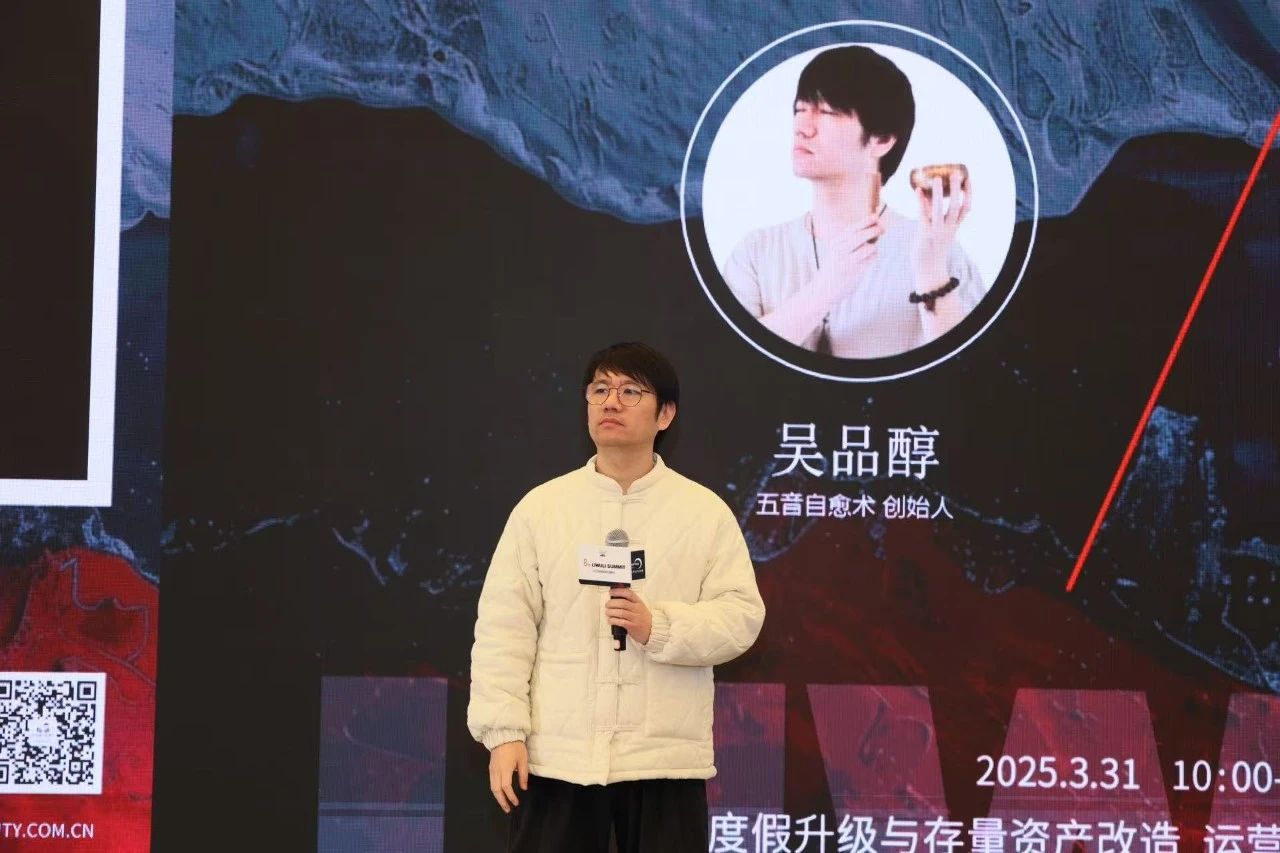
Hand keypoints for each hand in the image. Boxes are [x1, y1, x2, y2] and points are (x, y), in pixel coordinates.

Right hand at [488, 740, 527, 813]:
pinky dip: (495, 790)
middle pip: (496, 790)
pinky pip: (491, 782)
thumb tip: (524, 788)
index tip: (516, 803)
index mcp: (505, 769)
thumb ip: (523, 775)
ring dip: (498, 797)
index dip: (511, 797)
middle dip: (502, 801)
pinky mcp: (490, 767)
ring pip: (492, 787)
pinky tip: (500, 793)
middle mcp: (496, 771)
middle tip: (508, 809)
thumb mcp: (523, 760)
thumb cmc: (515, 746)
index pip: (506, 788)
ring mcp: (491, 769)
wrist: (504, 734)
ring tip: (504, 804)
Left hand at [605, 587, 651, 644]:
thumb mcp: (639, 607)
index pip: (629, 593)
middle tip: (607, 604)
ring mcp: (635, 618)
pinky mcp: (632, 626)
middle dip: (612, 603)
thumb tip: (616, 597)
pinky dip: (614, 620)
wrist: (652, 630)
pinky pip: (621, 622)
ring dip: (611, 612)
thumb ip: (629, 602)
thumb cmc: (643, 618)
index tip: (611, 592)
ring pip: (621, 613)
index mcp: (638, 602)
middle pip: (623, 603)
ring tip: (608, 612)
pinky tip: (611, 620)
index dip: (618, 591)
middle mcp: (637, 609)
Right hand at [819, 213, 881, 298]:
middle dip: (876, 229)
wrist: (824, 289)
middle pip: (864, 235)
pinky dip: (872, 258)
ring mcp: (849, 261)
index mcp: (836, 242)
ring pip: (870, 247)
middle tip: (882, 229)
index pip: (854, 227)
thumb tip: (875, 227)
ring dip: (873, 247)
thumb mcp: (838, 250)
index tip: (876, 217)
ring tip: (868, 251)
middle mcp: (841, 250)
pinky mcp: (857, 271)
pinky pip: (872, 258)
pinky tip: (865, 262)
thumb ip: (853, 239)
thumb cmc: (834, 267)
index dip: (867, 220)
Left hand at [912, 174, 971, 292]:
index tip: (968, 179)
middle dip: (957, 189)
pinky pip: (923, 215)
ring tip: (937, 178)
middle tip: (955, 173)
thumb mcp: (941, 232)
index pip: (966, 208)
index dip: (969, 193)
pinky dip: (921, 202)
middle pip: (957, 206)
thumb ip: (937, 216)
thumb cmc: (933, 249)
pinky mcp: (925, 234)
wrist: (929, 271)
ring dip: (939, 193)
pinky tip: (918, 190)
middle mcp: (949, 228)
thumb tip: (929, 195)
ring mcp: (937, 231)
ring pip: (941, 210)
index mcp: (955, 227)